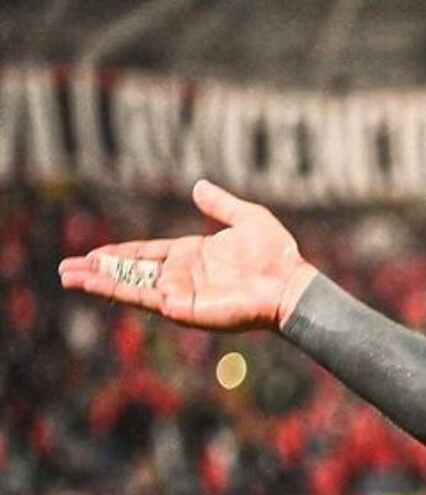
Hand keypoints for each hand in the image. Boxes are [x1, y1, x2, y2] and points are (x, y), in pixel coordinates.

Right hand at [57, 179, 317, 332]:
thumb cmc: (275, 254)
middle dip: (99, 270)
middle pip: (131, 271)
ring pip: (130, 286)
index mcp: (193, 255)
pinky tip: (94, 284)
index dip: (120, 254)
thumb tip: (199, 186)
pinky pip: (143, 297)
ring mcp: (181, 292)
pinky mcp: (183, 308)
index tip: (93, 253)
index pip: (147, 254)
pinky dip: (117, 290)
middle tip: (66, 268)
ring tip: (67, 278)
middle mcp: (183, 275)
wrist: (290, 282)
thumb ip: (220, 205)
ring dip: (98, 281)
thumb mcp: (246, 217)